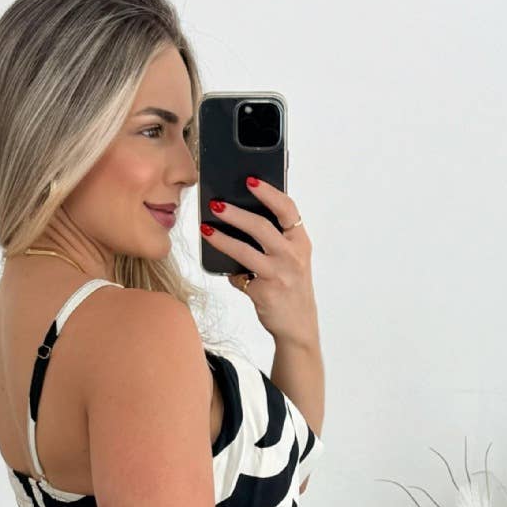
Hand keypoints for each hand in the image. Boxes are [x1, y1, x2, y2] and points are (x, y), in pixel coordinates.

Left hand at [200, 177, 318, 346]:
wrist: (298, 326)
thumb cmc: (292, 287)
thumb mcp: (292, 259)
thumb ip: (276, 239)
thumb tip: (240, 219)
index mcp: (300, 242)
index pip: (287, 209)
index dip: (268, 192)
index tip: (250, 180)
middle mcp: (292, 256)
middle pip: (261, 226)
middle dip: (235, 213)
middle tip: (216, 204)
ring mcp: (279, 274)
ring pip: (245, 250)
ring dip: (222, 238)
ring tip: (206, 228)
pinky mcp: (264, 292)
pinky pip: (239, 276)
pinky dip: (232, 274)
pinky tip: (227, 270)